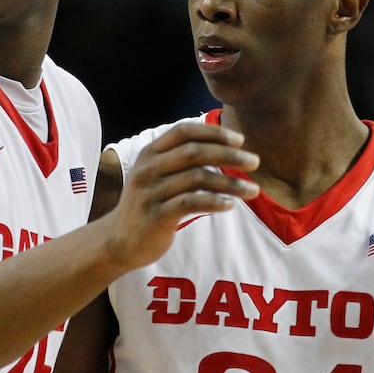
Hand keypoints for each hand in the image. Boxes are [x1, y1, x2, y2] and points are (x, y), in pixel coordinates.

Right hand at [98, 121, 258, 272]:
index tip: (240, 140)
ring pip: (197, 178)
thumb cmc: (149, 204)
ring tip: (253, 190)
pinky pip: (190, 203)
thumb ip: (180, 160)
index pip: (184, 131)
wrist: (118, 241)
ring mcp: (150, 192)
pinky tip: (231, 205)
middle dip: (229, 154)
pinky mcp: (156, 216)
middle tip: (255, 161)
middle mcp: (148, 169)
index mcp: (150, 154)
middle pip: (194, 152)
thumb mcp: (157, 175)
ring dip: (230, 182)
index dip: (213, 132)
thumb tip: (224, 145)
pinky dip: (214, 202)